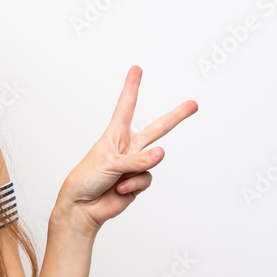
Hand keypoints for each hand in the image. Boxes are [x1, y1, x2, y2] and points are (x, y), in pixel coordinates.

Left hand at [56, 65, 197, 236]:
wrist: (82, 207)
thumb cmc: (86, 179)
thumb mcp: (109, 163)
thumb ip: (137, 159)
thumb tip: (162, 153)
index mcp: (115, 135)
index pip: (126, 107)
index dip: (131, 87)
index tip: (136, 69)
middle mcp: (128, 147)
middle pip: (157, 129)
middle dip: (176, 117)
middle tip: (193, 104)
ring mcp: (135, 165)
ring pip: (152, 162)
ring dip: (135, 172)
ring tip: (118, 180)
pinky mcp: (138, 182)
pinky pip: (146, 179)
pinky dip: (134, 185)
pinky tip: (120, 190)